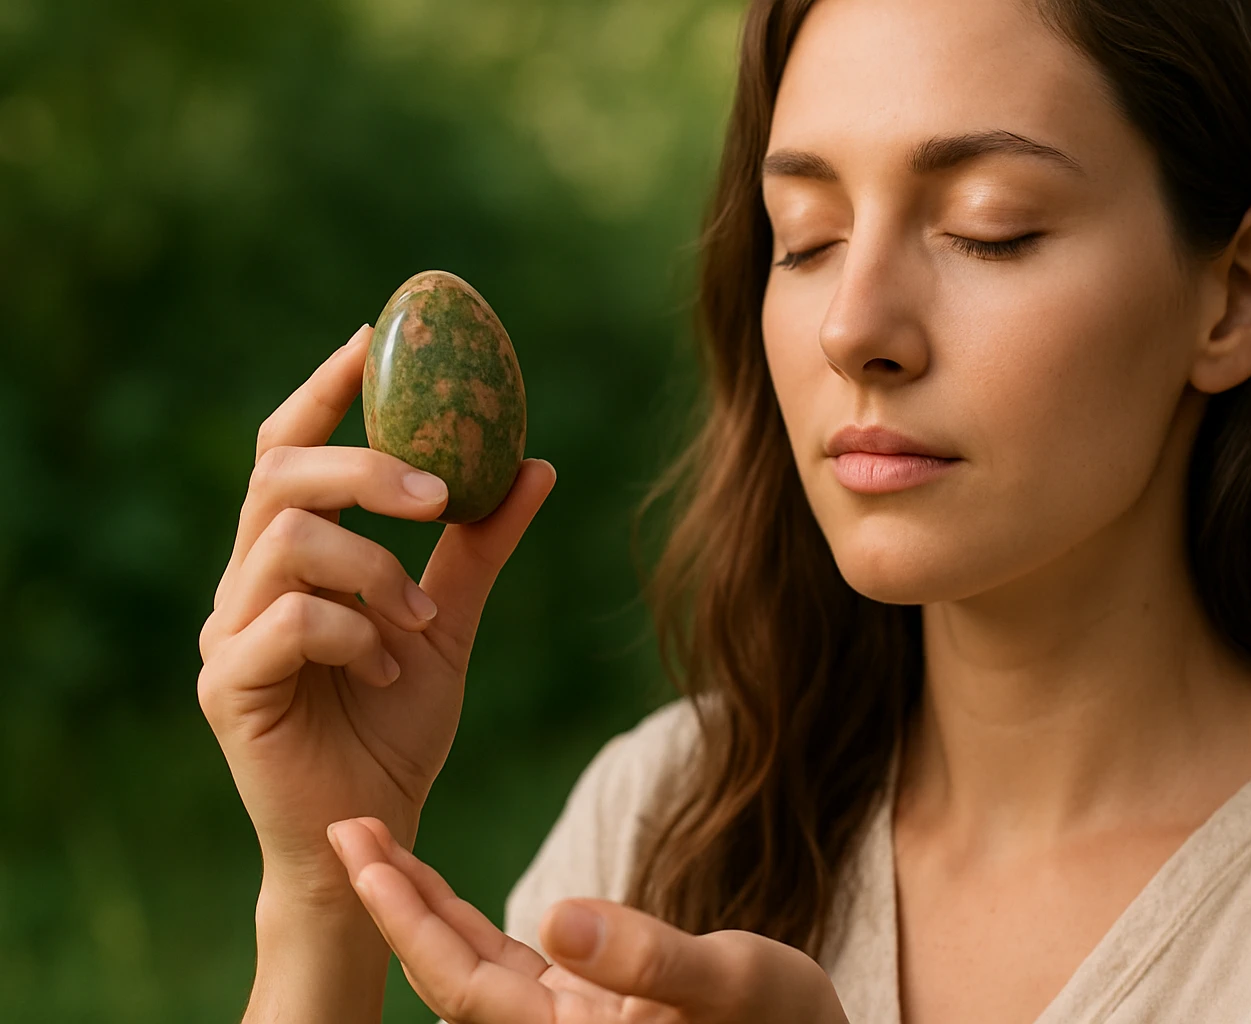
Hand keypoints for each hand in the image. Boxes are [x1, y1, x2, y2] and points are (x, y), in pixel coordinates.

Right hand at [197, 323, 556, 906]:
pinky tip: (385, 672)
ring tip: (423, 620)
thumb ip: (479, 546)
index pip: (289, 449)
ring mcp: (229, 632)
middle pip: (280, 476)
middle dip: (365, 469)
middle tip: (439, 493)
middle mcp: (247, 582)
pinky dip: (354, 634)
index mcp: (292, 557)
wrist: (374, 827)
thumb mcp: (451, 623)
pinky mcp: (228, 685)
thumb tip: (536, 463)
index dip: (325, 390)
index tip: (373, 337)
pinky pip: (288, 621)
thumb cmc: (396, 724)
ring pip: (287, 540)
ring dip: (375, 568)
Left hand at [326, 817, 851, 1023]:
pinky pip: (506, 963)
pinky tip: (436, 887)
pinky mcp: (584, 1006)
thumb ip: (647, 958)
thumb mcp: (732, 982)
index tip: (362, 856)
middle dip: (393, 903)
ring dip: (421, 906)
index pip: (466, 985)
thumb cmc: (786, 1021)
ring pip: (470, 967)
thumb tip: (557, 917)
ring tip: (376, 842)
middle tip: (346, 826)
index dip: (408, 921)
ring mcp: (566, 1023)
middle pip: (449, 975)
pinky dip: (466, 920)